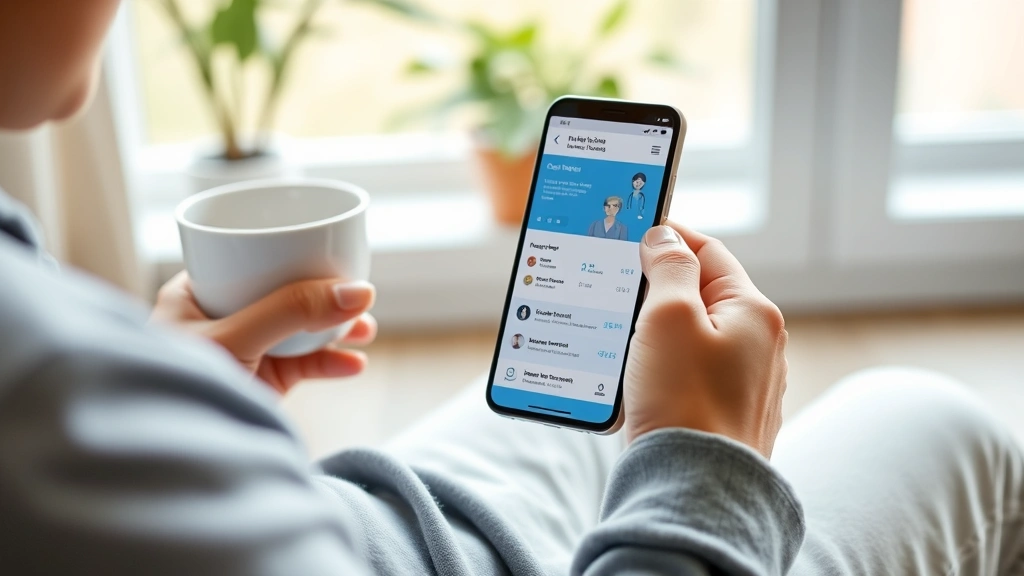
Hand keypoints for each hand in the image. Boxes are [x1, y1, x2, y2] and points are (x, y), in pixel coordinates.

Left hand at [151, 272, 376, 394]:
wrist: (167, 465)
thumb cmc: (175, 390)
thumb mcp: (233, 338)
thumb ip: (291, 310)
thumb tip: (357, 291)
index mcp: (197, 292)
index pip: (253, 259)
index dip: (296, 255)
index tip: (336, 256)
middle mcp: (221, 318)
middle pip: (285, 293)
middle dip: (326, 295)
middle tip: (360, 297)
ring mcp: (245, 351)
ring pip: (300, 330)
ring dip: (335, 329)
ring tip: (365, 331)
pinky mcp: (263, 382)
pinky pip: (304, 365)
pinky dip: (331, 363)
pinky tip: (354, 364)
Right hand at [624, 223, 787, 457]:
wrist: (693, 489)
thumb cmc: (684, 402)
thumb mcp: (669, 316)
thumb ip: (669, 267)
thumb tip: (664, 237)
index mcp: (754, 312)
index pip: (709, 252)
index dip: (668, 237)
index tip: (633, 234)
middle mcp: (760, 345)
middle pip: (701, 294)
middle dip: (657, 288)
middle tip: (617, 287)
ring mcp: (745, 382)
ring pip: (693, 335)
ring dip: (656, 330)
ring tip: (621, 335)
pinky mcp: (725, 414)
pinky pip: (690, 373)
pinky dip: (663, 366)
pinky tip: (637, 376)